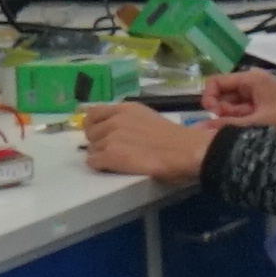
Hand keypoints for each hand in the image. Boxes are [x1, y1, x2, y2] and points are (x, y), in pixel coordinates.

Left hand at [65, 103, 217, 186]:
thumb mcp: (149, 118)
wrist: (185, 151)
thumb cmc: (175, 139)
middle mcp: (115, 119)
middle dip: (99, 142)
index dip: (95, 125)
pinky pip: (93, 162)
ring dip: (101, 155)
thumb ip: (129, 120)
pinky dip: (101, 166)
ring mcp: (111, 137)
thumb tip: (116, 129)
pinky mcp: (110, 155)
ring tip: (119, 160)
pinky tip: (115, 167)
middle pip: (90, 133)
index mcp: (126, 108)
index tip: (100, 133)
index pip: (93, 113)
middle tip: (114, 150)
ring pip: (91, 149)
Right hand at [203, 69, 275, 137]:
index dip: (209, 97)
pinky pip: (241, 114)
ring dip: (230, 120)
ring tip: (239, 132)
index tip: (212, 115)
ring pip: (230, 107)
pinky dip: (239, 124)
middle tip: (227, 128)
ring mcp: (256, 97)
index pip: (215, 82)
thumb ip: (228, 126)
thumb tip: (199, 128)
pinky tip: (243, 135)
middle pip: (222, 95)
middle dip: (220, 112)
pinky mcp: (261, 109)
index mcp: (251, 79)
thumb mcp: (258, 124)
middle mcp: (251, 84)